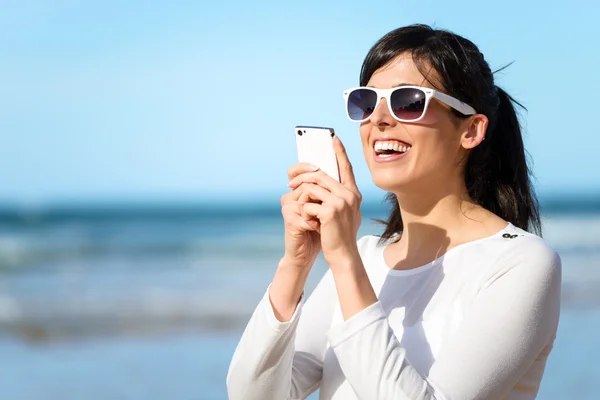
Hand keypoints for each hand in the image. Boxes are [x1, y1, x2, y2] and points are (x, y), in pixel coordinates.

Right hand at [280, 162, 322, 269]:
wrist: (309, 254)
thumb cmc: (321, 231)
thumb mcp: (328, 210)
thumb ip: (331, 193)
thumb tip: (344, 174)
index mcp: (299, 192)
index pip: (297, 171)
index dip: (304, 165)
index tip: (316, 160)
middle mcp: (291, 196)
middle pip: (305, 181)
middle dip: (320, 189)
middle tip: (330, 198)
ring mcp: (288, 207)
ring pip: (307, 195)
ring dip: (320, 209)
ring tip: (322, 221)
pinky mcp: (289, 219)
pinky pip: (307, 212)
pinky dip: (316, 222)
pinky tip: (318, 229)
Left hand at [287, 136, 361, 264]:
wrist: (343, 254)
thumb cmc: (340, 234)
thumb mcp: (345, 212)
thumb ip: (339, 196)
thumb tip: (322, 181)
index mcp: (353, 193)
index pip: (346, 167)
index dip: (340, 152)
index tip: (334, 138)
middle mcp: (349, 194)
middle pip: (320, 175)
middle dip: (301, 178)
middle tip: (289, 183)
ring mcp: (341, 202)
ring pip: (311, 188)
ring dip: (301, 198)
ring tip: (303, 211)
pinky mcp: (330, 211)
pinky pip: (308, 204)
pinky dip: (304, 213)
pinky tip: (310, 223)